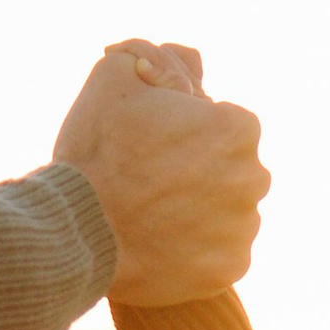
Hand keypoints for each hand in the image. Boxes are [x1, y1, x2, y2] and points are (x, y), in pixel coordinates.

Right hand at [53, 39, 267, 305]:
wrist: (75, 231)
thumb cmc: (96, 149)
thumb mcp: (114, 75)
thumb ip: (153, 58)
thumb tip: (176, 65)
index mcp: (238, 129)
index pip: (226, 123)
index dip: (190, 130)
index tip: (156, 144)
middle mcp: (253, 178)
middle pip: (233, 169)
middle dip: (202, 171)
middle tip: (152, 181)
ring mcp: (242, 229)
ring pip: (229, 213)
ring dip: (202, 212)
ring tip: (154, 215)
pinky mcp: (227, 271)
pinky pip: (220, 255)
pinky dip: (197, 252)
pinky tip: (162, 244)